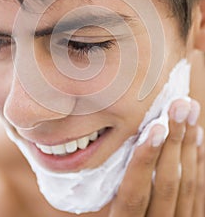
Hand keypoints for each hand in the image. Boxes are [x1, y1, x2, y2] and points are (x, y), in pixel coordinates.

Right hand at [108, 99, 204, 216]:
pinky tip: (199, 138)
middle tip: (180, 105)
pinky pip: (199, 193)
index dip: (144, 161)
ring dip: (190, 146)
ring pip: (187, 186)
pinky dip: (200, 163)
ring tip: (190, 111)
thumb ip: (109, 195)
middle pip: (166, 184)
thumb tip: (103, 156)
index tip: (154, 127)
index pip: (134, 195)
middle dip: (174, 141)